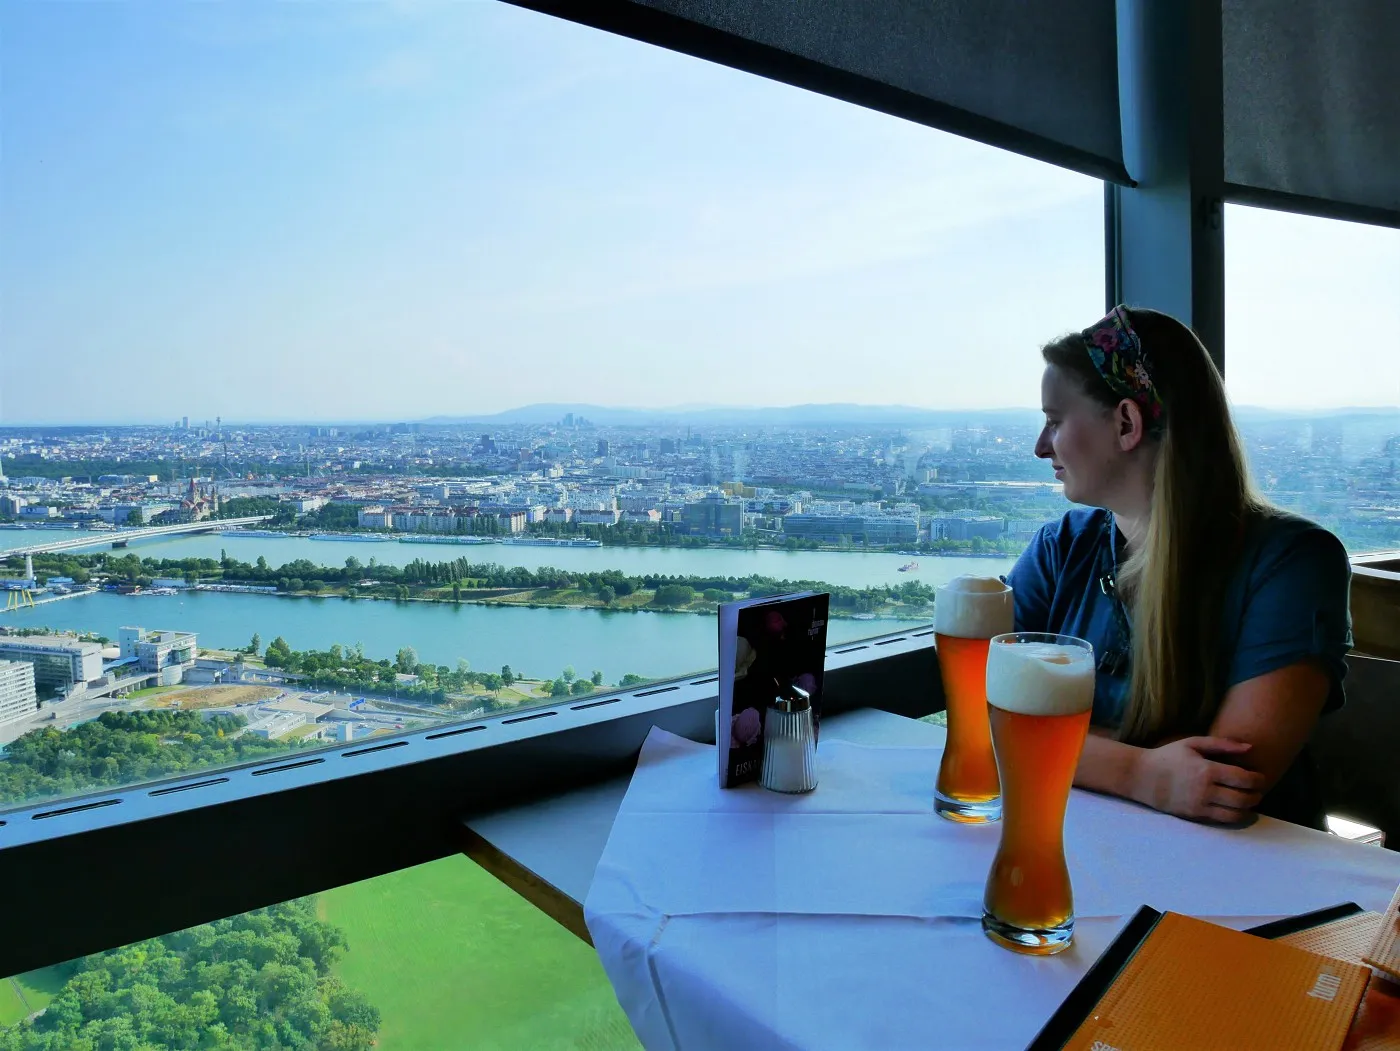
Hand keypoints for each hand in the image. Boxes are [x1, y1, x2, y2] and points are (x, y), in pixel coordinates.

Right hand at [1133, 737, 1266, 823]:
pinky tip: (1236, 808)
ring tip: (1249, 801)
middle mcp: (1205, 790)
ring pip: (1236, 813)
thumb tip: (1250, 748)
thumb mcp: (1192, 743)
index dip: (1258, 779)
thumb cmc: (1168, 757)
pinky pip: (1222, 820)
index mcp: (1207, 770)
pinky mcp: (1195, 816)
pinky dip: (1235, 816)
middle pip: (1244, 799)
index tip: (1260, 777)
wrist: (1142, 777)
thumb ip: (1222, 744)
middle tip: (1258, 790)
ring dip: (1249, 809)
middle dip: (1257, 795)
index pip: (1243, 779)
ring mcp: (1200, 805)